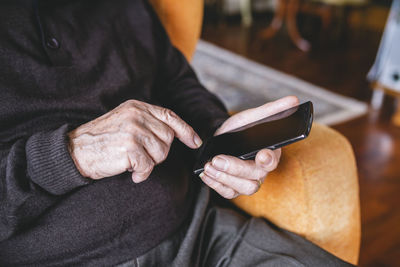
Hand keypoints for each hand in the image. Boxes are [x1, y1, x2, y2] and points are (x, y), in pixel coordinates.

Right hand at [68, 100, 201, 182]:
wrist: (74, 150)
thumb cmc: (101, 140)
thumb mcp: (125, 121)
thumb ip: (148, 123)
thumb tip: (176, 135)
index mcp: (137, 106)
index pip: (170, 116)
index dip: (186, 130)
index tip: (195, 142)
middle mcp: (137, 115)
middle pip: (168, 138)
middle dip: (159, 152)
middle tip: (141, 156)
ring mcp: (133, 130)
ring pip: (160, 153)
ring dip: (149, 163)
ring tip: (131, 161)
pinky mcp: (129, 147)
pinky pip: (148, 166)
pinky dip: (141, 174)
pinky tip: (130, 171)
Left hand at [200, 96, 298, 198]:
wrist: (222, 140)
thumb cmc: (240, 129)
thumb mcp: (252, 117)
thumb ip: (272, 110)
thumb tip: (294, 100)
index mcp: (270, 154)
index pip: (273, 161)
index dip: (268, 160)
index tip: (261, 155)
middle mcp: (261, 172)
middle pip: (254, 178)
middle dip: (234, 169)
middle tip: (217, 159)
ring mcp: (248, 182)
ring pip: (242, 188)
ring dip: (223, 178)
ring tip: (208, 165)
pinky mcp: (235, 189)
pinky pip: (228, 193)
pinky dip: (215, 185)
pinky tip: (206, 174)